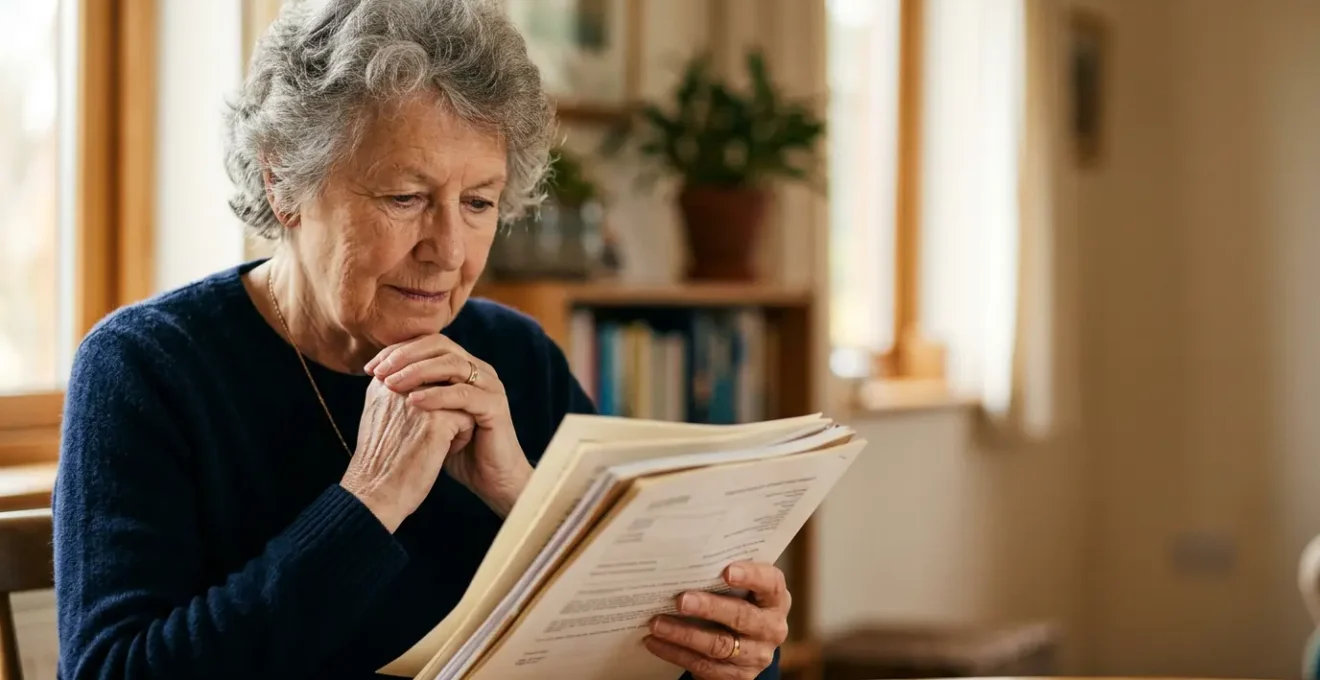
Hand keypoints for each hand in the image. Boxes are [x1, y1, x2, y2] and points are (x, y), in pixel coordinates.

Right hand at [340, 377, 474, 532]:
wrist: (375, 496)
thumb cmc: (380, 463)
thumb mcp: (380, 419)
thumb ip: (397, 396)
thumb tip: (424, 386)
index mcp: (383, 383)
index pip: (423, 374)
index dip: (430, 403)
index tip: (414, 430)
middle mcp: (399, 385)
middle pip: (442, 383)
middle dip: (445, 407)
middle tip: (429, 437)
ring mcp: (418, 400)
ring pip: (458, 398)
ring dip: (454, 421)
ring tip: (436, 444)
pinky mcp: (438, 419)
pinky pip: (467, 417)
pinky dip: (460, 438)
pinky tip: (442, 453)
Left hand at [366, 335, 531, 516]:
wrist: (489, 479)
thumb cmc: (456, 449)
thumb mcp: (429, 416)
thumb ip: (412, 392)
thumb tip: (376, 376)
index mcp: (464, 367)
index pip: (428, 343)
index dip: (398, 350)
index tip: (370, 368)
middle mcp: (479, 370)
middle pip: (440, 345)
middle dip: (405, 356)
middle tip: (379, 372)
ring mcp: (490, 386)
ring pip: (452, 364)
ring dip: (418, 371)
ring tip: (391, 385)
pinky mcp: (495, 406)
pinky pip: (463, 394)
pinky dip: (436, 395)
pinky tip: (413, 402)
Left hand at [643, 562, 790, 678]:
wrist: (745, 642)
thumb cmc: (737, 601)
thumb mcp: (741, 588)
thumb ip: (723, 575)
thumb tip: (685, 560)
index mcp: (775, 598)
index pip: (770, 583)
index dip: (751, 576)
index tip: (727, 571)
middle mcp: (772, 628)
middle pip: (741, 617)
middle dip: (708, 608)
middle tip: (680, 600)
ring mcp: (757, 655)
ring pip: (719, 645)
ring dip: (684, 634)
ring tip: (657, 624)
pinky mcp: (739, 677)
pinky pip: (705, 667)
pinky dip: (677, 654)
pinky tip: (657, 643)